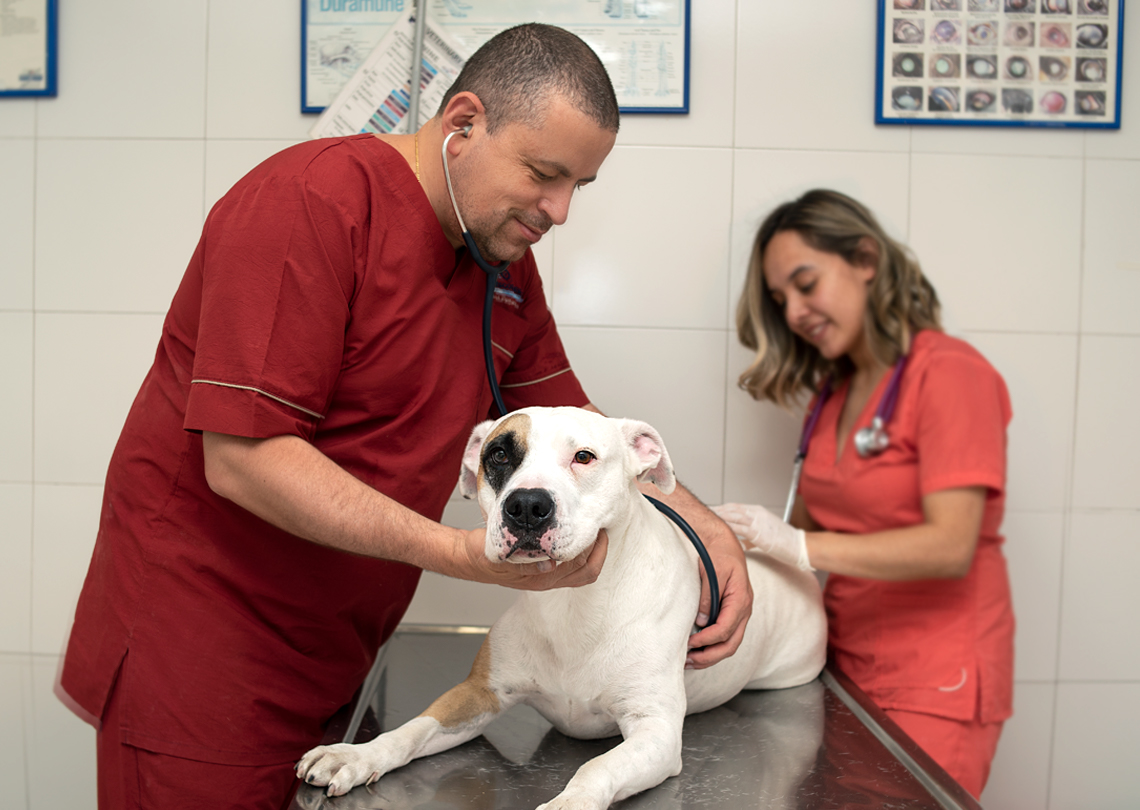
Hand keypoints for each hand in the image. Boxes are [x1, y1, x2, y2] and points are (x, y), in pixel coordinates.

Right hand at [455, 527, 608, 590]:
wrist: (469, 559)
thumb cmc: (482, 555)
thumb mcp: (499, 555)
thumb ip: (522, 562)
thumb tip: (547, 566)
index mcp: (537, 578)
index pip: (574, 566)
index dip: (587, 546)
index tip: (592, 527)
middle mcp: (546, 580)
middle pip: (584, 569)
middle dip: (595, 548)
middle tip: (599, 525)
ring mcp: (546, 578)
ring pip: (582, 572)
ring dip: (594, 553)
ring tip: (597, 532)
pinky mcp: (544, 572)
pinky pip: (574, 571)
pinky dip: (584, 556)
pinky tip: (581, 539)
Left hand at [685, 519, 752, 668]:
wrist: (723, 541)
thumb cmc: (718, 553)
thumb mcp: (712, 571)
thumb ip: (708, 596)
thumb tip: (701, 622)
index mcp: (741, 599)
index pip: (725, 629)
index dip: (707, 640)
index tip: (689, 644)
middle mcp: (744, 609)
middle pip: (731, 643)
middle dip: (710, 656)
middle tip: (688, 661)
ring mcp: (740, 612)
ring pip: (730, 643)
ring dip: (711, 655)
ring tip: (690, 661)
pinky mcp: (732, 612)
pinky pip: (726, 635)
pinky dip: (713, 646)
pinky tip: (698, 649)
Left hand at [711, 503, 812, 571]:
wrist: (801, 546)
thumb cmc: (785, 542)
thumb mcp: (766, 535)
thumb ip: (752, 537)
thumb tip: (742, 543)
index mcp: (758, 512)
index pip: (734, 507)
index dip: (720, 508)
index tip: (708, 510)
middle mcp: (756, 513)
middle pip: (730, 509)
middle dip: (715, 510)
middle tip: (699, 511)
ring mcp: (757, 522)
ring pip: (732, 516)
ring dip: (717, 516)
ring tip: (704, 518)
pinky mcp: (758, 533)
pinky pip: (738, 529)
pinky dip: (726, 527)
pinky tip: (716, 530)